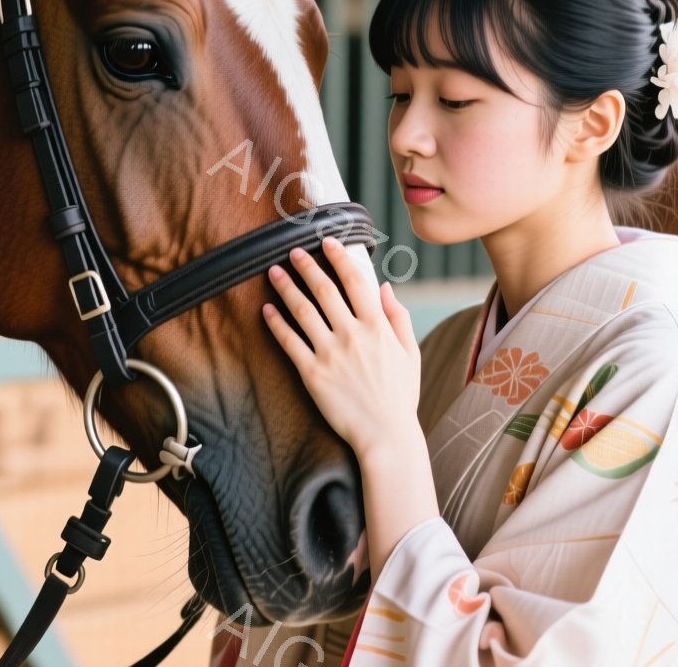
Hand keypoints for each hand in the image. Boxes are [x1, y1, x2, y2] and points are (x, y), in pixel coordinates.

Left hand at [263, 236, 421, 457]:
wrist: (386, 435)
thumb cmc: (401, 396)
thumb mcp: (410, 352)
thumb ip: (398, 317)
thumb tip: (386, 287)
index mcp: (377, 327)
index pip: (356, 281)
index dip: (340, 258)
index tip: (328, 242)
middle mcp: (353, 335)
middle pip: (324, 290)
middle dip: (306, 266)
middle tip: (292, 251)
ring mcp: (331, 354)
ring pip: (303, 311)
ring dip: (286, 287)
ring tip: (273, 272)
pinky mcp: (313, 374)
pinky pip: (289, 342)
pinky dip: (276, 323)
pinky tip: (267, 309)